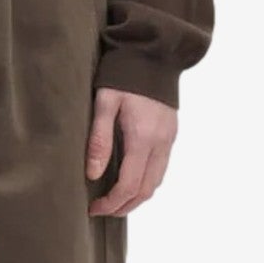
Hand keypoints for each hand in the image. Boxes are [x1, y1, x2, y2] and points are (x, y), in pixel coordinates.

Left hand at [85, 86, 176, 215]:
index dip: (111, 203)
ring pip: (157, 182)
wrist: (154, 52)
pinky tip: (130, 179)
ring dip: (137, 197)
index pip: (129, 184)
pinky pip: (161, 168)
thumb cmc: (123, 74)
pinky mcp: (171, 134)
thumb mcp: (105, 102)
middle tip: (102, 210)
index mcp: (143, 138)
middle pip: (146, 190)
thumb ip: (99, 139)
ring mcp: (169, 139)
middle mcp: (161, 143)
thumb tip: (92, 174)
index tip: (94, 208)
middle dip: (124, 206)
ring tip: (114, 200)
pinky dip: (146, 182)